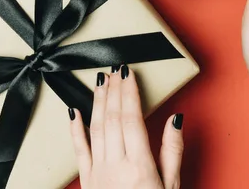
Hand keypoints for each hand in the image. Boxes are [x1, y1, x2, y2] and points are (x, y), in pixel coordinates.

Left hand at [69, 65, 183, 188]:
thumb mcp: (171, 184)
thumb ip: (173, 151)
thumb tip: (175, 120)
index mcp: (140, 167)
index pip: (132, 119)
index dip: (129, 93)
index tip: (128, 74)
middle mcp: (116, 166)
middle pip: (113, 119)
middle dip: (114, 90)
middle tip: (116, 70)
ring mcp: (99, 172)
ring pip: (96, 129)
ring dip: (98, 101)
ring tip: (101, 82)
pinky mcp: (87, 180)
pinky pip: (79, 150)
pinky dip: (75, 129)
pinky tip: (73, 111)